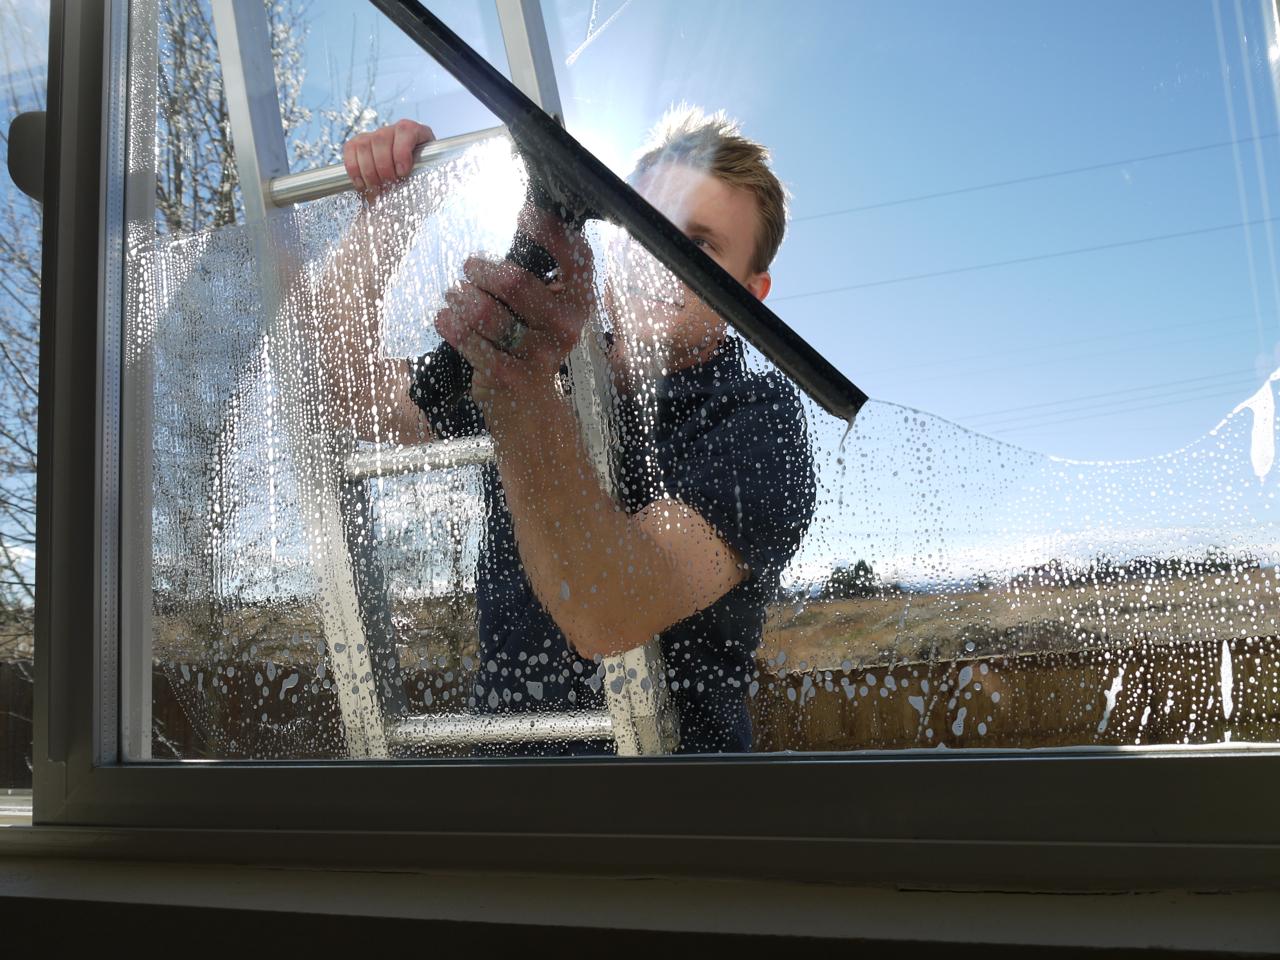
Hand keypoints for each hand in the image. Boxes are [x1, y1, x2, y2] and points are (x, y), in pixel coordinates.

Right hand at [342, 119, 434, 201]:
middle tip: (388, 184)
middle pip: (381, 138)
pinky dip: (353, 168)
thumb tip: (437, 185)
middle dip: (383, 165)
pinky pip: (350, 149)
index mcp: (416, 133)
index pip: (406, 130)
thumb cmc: (421, 182)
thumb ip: (433, 177)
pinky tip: (361, 184)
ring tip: (376, 187)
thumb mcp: (432, 179)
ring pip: (364, 144)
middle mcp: (394, 131)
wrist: (405, 189)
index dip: (401, 151)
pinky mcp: (358, 144)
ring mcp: (374, 136)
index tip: (402, 172)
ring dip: (368, 170)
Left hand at [434, 204, 594, 405]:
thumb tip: (516, 223)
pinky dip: (451, 326)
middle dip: (481, 270)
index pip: (575, 254)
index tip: (523, 213)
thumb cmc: (531, 344)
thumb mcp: (546, 310)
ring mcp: (540, 353)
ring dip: (461, 298)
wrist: (530, 408)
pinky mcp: (511, 376)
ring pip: (486, 312)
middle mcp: (567, 326)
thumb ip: (540, 276)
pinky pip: (470, 341)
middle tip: (469, 266)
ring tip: (453, 294)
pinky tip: (444, 318)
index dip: (548, 229)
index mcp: (581, 301)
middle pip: (514, 281)